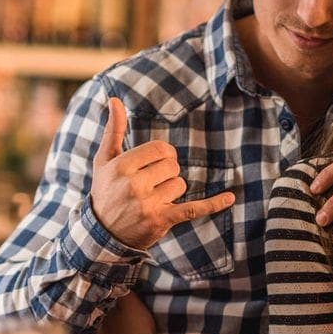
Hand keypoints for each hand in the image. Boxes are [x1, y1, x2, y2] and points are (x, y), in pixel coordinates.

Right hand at [90, 97, 234, 250]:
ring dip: (172, 191)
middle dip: (166, 173)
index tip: (155, 164)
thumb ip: (113, 130)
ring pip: (180, 184)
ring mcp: (148, 205)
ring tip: (153, 200)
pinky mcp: (161, 220)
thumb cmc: (105, 191)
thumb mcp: (104, 161)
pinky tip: (230, 198)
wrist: (102, 233)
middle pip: (172, 166)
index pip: (161, 149)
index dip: (163, 155)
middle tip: (151, 184)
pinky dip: (213, 204)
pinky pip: (193, 208)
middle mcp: (134, 185)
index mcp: (122, 166)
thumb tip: (114, 100)